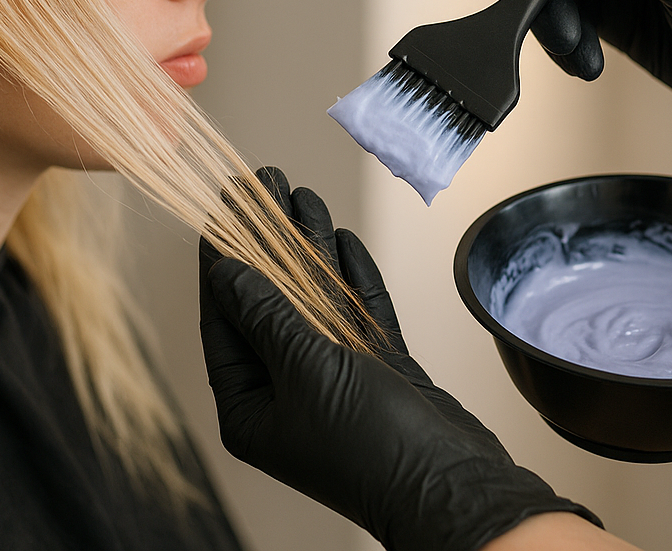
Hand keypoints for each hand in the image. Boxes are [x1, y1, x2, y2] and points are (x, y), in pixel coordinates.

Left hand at [199, 167, 597, 550]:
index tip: (218, 209)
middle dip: (265, 241)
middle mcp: (284, 394)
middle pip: (266, 301)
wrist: (453, 487)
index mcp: (249, 407)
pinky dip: (350, 278)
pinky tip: (341, 241)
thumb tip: (226, 271)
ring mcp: (331, 382)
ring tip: (300, 196)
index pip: (223, 317)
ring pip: (311, 301)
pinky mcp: (375, 375)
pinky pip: (353, 316)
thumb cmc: (373, 446)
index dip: (221, 259)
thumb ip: (267, 313)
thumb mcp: (307, 368)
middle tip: (261, 184)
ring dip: (308, 249)